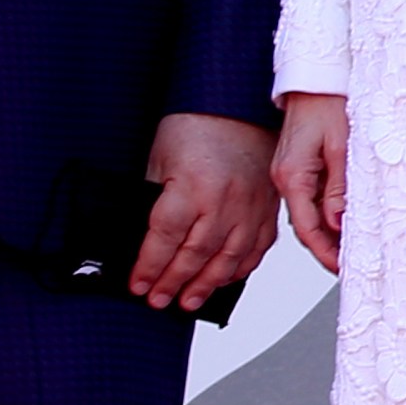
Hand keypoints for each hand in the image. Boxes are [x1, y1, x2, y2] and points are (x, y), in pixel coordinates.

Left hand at [132, 113, 282, 311]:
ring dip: (206, 285)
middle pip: (195, 255)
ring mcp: (250, 206)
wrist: (236, 103)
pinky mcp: (267, 208)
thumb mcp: (160, 158)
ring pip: (228, 259)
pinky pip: (256, 249)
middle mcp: (225, 200)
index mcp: (193, 185)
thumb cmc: (196, 126)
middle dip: (172, 282)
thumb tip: (142, 240)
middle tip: (158, 300)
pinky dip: (239, 269)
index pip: (166, 239)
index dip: (149, 267)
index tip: (137, 285)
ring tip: (188, 301)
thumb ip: (153, 199)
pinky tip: (223, 280)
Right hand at [270, 92, 348, 272]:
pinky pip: (308, 199)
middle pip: (305, 226)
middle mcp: (285, 178)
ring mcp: (289, 173)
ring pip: (307, 214)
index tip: (341, 268)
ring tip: (349, 249)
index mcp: (292, 176)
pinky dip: (324, 214)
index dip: (325, 253)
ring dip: (326, 233)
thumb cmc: (328, 102)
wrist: (314, 77)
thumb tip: (338, 223)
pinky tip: (340, 221)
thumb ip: (339, 187)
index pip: (307, 228)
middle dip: (326, 249)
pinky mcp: (296, 166)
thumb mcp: (342, 146)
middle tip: (349, 265)